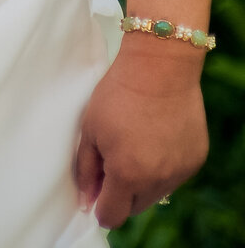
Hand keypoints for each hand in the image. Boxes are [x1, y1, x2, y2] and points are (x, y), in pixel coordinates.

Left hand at [75, 37, 208, 226]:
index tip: (97, 188)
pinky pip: (175, 176)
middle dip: (121, 192)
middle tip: (115, 158)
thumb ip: (86, 169)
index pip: (113, 215)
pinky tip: (157, 138)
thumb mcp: (90, 128)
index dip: (101, 205)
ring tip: (137, 143)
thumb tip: (86, 200)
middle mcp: (156, 180)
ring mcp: (179, 172)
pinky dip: (164, 166)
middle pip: (134, 207)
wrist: (159, 67)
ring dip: (143, 180)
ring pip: (156, 193)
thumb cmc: (118, 94)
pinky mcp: (195, 161)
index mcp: (126, 174)